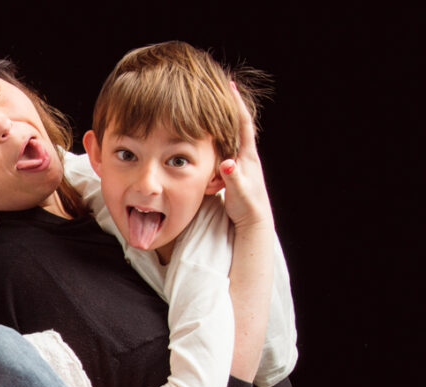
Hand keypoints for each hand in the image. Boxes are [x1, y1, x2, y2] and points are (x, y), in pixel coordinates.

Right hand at [220, 82, 275, 233]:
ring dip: (222, 121)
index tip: (229, 86)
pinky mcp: (234, 170)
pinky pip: (225, 148)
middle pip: (238, 124)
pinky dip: (218, 138)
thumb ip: (232, 177)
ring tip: (212, 107)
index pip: (242, 124)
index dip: (235, 105)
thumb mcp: (239, 192)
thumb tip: (226, 164)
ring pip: (230, 136)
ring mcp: (240, 162)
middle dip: (229, 106)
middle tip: (220, 89)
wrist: (254, 221)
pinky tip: (210, 135)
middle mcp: (246, 155)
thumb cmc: (247, 206)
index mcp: (247, 156)